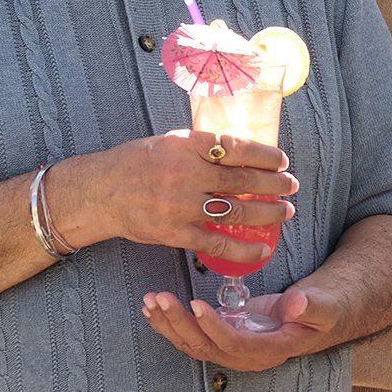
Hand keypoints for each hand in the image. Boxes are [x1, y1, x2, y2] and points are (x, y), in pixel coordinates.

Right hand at [50, 131, 296, 268]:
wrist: (100, 192)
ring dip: (266, 213)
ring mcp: (180, 206)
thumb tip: (241, 151)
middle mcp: (185, 174)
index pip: (235, 148)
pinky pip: (217, 243)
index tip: (282, 160)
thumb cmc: (135, 163)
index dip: (264, 155)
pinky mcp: (175, 233)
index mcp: (185, 145)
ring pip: (235, 210)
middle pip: (241, 180)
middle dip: (274, 185)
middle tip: (291, 186)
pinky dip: (243, 249)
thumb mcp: (169, 142)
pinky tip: (262, 249)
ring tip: (285, 212)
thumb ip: (201, 147)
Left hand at [141, 286, 336, 370]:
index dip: (214, 327)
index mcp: (271, 350)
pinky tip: (154, 308)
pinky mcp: (225, 337)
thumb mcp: (325, 306)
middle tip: (161, 297)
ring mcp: (234, 349)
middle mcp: (248, 356)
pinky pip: (194, 335)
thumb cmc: (325, 308)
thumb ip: (312, 306)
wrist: (323, 314)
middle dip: (180, 323)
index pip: (235, 344)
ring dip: (169, 324)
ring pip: (194, 344)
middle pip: (206, 346)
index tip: (196, 304)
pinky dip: (172, 322)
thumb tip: (294, 305)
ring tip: (150, 300)